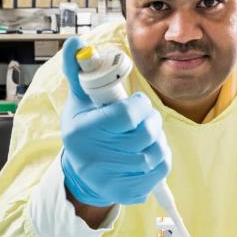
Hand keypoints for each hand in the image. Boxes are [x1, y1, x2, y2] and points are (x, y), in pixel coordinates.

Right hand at [60, 37, 169, 206]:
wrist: (83, 172)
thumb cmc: (86, 127)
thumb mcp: (79, 99)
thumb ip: (79, 70)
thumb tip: (75, 42)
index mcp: (82, 131)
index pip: (126, 116)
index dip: (139, 106)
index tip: (137, 103)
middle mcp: (93, 159)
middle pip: (145, 135)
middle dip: (152, 121)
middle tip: (147, 118)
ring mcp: (110, 180)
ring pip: (155, 153)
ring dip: (158, 140)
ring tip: (148, 134)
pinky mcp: (126, 194)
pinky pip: (160, 173)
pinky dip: (161, 158)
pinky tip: (150, 151)